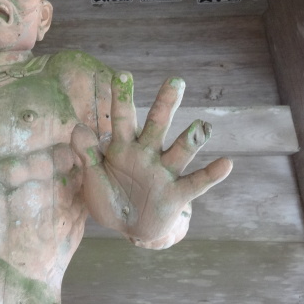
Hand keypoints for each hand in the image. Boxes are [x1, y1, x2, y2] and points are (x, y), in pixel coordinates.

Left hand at [73, 73, 231, 248]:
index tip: (122, 75)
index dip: (122, 98)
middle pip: (157, 125)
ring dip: (191, 139)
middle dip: (165, 104)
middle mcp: (147, 153)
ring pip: (180, 151)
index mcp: (122, 147)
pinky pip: (196, 183)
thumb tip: (78, 127)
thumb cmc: (108, 198)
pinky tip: (226, 163)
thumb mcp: (92, 178)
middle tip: (175, 81)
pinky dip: (211, 175)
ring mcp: (164, 172)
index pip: (122, 118)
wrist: (127, 227)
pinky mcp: (177, 195)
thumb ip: (86, 153)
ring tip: (201, 127)